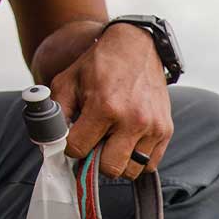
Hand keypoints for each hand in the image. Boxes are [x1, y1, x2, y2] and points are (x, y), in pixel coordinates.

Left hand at [49, 23, 173, 179]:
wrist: (137, 48)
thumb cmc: (101, 65)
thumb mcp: (68, 81)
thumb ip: (57, 112)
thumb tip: (53, 143)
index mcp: (104, 107)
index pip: (79, 149)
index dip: (72, 148)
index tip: (75, 140)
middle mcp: (132, 121)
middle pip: (109, 168)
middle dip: (98, 161)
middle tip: (96, 145)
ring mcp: (152, 128)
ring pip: (130, 171)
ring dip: (119, 162)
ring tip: (114, 144)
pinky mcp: (165, 132)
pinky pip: (149, 165)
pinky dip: (137, 160)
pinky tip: (129, 144)